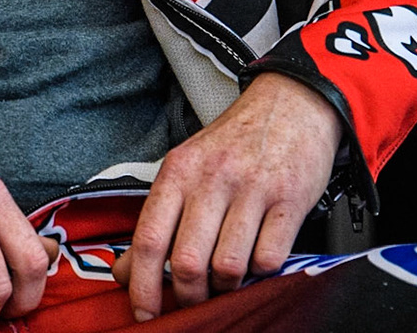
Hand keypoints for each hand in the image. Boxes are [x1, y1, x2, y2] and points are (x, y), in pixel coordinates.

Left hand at [112, 72, 340, 320]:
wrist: (290, 103)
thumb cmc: (234, 143)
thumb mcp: (187, 168)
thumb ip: (158, 218)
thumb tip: (126, 271)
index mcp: (179, 171)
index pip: (150, 239)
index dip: (142, 285)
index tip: (143, 313)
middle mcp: (212, 178)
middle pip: (187, 261)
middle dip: (188, 295)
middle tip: (194, 300)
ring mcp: (253, 189)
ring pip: (228, 267)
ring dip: (226, 286)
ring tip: (228, 278)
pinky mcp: (290, 199)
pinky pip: (269, 258)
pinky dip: (261, 272)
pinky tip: (258, 257)